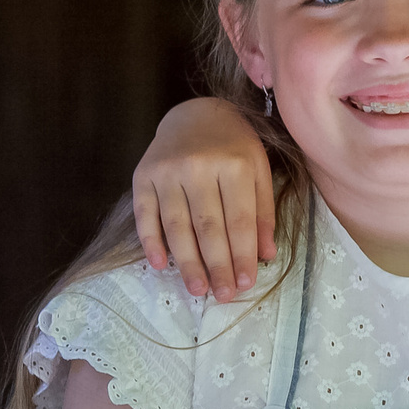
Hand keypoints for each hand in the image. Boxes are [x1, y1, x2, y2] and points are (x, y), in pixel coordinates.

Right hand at [134, 97, 276, 301]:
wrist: (195, 114)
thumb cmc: (234, 146)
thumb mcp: (259, 170)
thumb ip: (263, 211)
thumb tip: (266, 254)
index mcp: (234, 164)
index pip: (240, 220)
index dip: (243, 255)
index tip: (246, 283)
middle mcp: (198, 166)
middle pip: (208, 227)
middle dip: (217, 266)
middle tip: (223, 295)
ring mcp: (167, 171)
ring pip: (177, 225)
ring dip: (187, 262)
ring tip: (198, 289)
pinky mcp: (143, 175)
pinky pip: (144, 214)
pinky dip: (151, 241)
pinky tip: (160, 265)